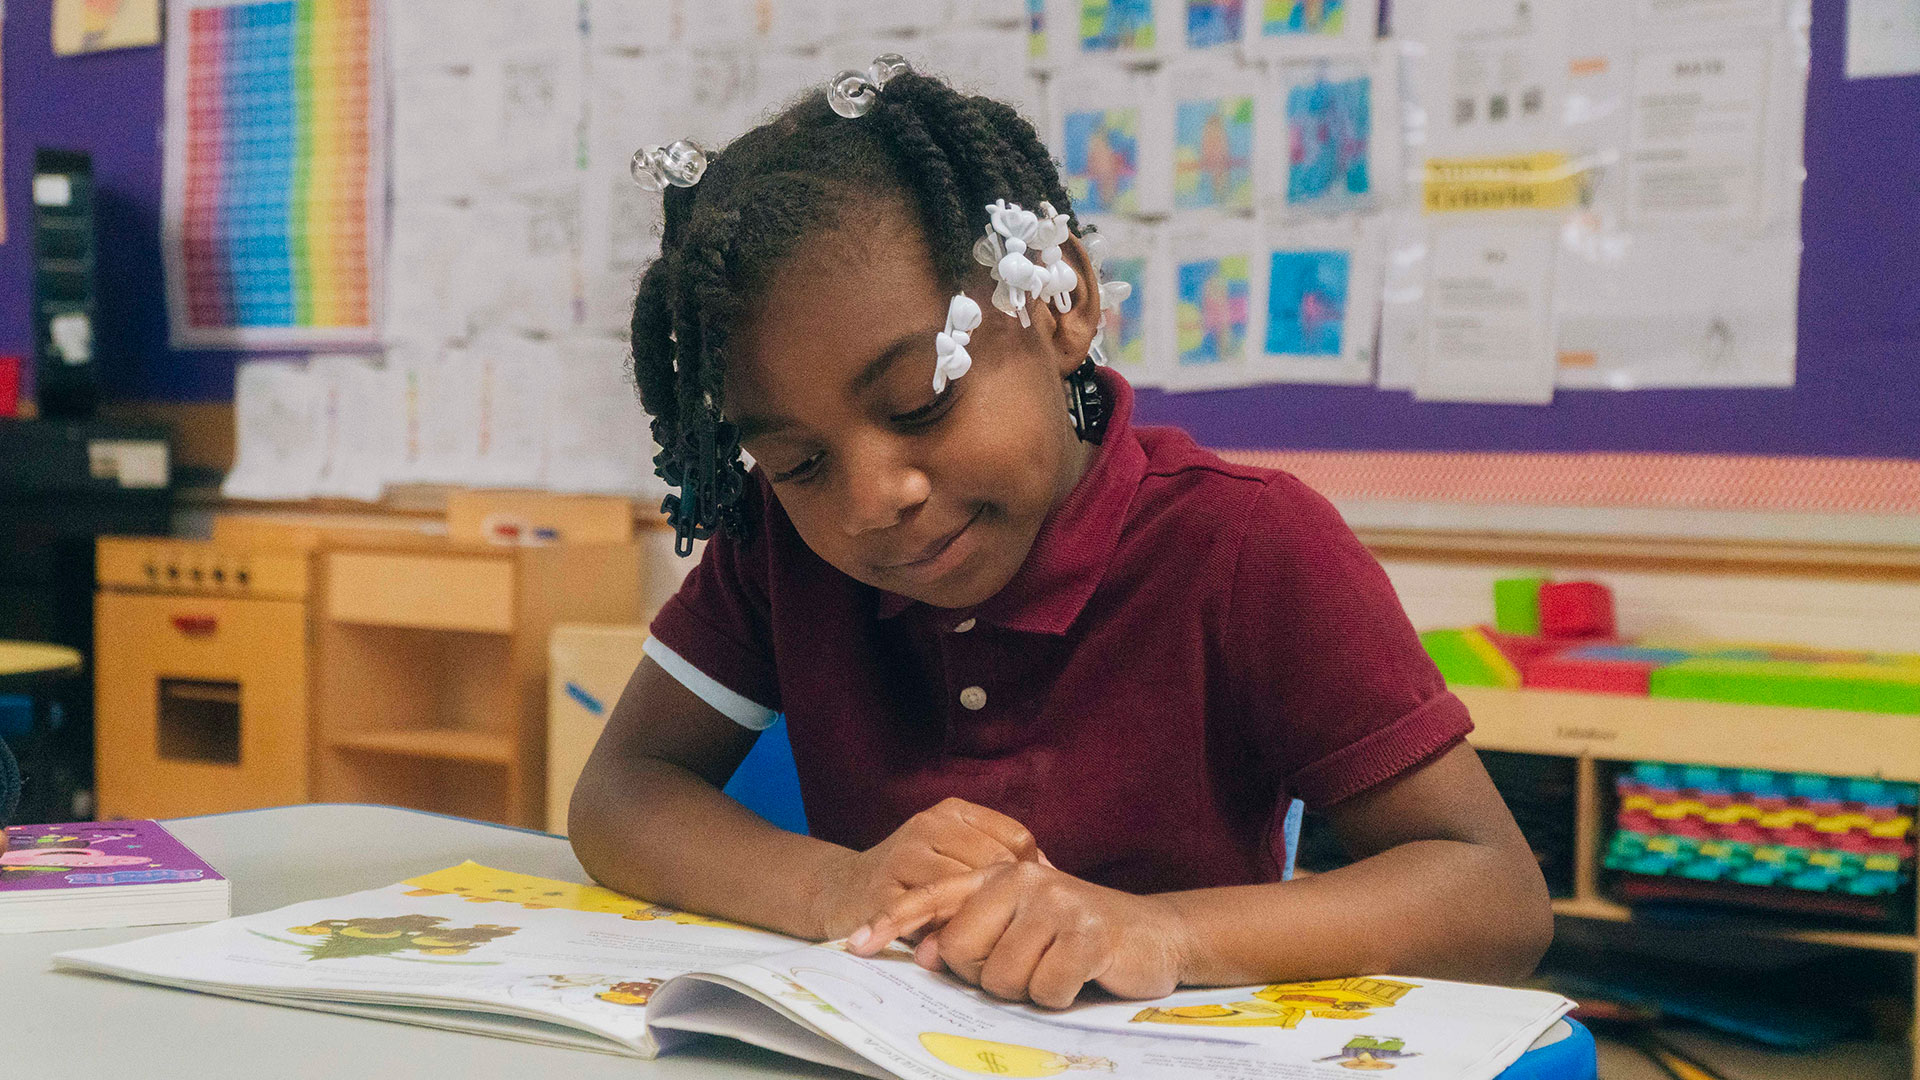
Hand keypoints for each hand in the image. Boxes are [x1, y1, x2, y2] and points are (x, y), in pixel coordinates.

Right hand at [809, 797, 1044, 940]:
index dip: (1029, 873)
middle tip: (1015, 930)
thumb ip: (996, 858)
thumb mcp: (952, 852)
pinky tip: (957, 949)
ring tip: (989, 943)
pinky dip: (951, 940)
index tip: (1029, 900)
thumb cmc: (910, 877)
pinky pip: (934, 923)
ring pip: (968, 896)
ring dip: (983, 924)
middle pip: (996, 868)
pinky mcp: (885, 895)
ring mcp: (904, 859)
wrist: (839, 891)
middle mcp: (928, 827)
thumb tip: (1053, 877)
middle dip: (1008, 903)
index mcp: (951, 812)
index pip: (1015, 839)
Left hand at [848, 862, 1188, 1008]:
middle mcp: (1023, 880)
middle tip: (1026, 964)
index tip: (857, 945)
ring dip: (1028, 989)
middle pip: (962, 953)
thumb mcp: (1020, 927)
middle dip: (988, 975)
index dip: (894, 923)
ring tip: (1057, 966)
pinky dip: (1060, 995)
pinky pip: (1045, 989)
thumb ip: (972, 933)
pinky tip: (1080, 974)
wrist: (1156, 934)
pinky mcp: (1088, 933)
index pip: (935, 898)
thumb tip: (929, 954)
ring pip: (1002, 979)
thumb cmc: (1078, 935)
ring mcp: (1057, 903)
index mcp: (1000, 875)